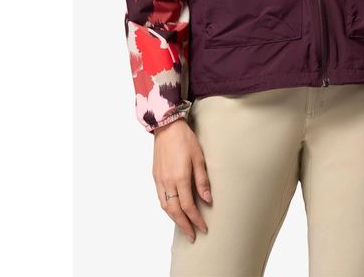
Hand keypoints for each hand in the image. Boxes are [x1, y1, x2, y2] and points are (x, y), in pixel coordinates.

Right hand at [152, 117, 211, 241]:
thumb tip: (207, 200)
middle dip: (184, 225)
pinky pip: (160, 198)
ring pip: (165, 206)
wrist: (167, 127)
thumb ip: (202, 180)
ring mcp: (159, 180)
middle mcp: (167, 182)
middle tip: (193, 236)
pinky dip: (167, 208)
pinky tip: (173, 210)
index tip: (203, 228)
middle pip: (175, 211)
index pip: (188, 206)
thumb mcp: (199, 158)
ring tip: (184, 226)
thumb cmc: (185, 140)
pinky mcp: (155, 176)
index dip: (196, 220)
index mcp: (179, 178)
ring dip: (175, 219)